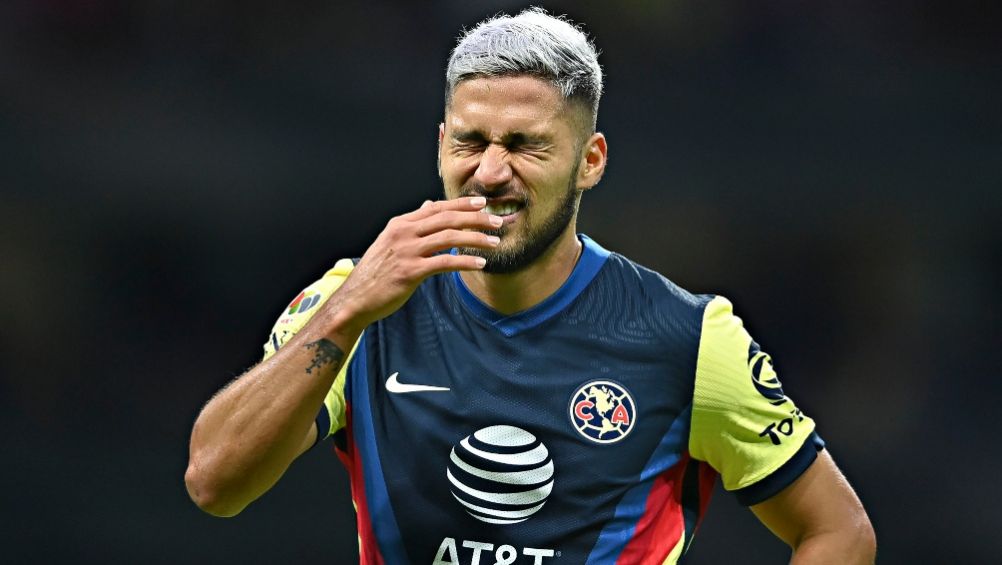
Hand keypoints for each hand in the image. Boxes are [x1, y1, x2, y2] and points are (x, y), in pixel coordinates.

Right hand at [326, 196, 501, 333]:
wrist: (356, 298)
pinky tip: (480, 263)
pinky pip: (444, 263)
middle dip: (476, 218)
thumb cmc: (376, 272)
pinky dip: (465, 261)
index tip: (483, 203)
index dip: (462, 204)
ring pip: (449, 238)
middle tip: (498, 221)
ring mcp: (406, 252)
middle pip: (447, 219)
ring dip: (476, 238)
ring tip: (495, 242)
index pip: (437, 208)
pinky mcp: (410, 272)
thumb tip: (427, 206)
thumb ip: (412, 224)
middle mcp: (404, 233)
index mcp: (400, 223)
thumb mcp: (391, 241)